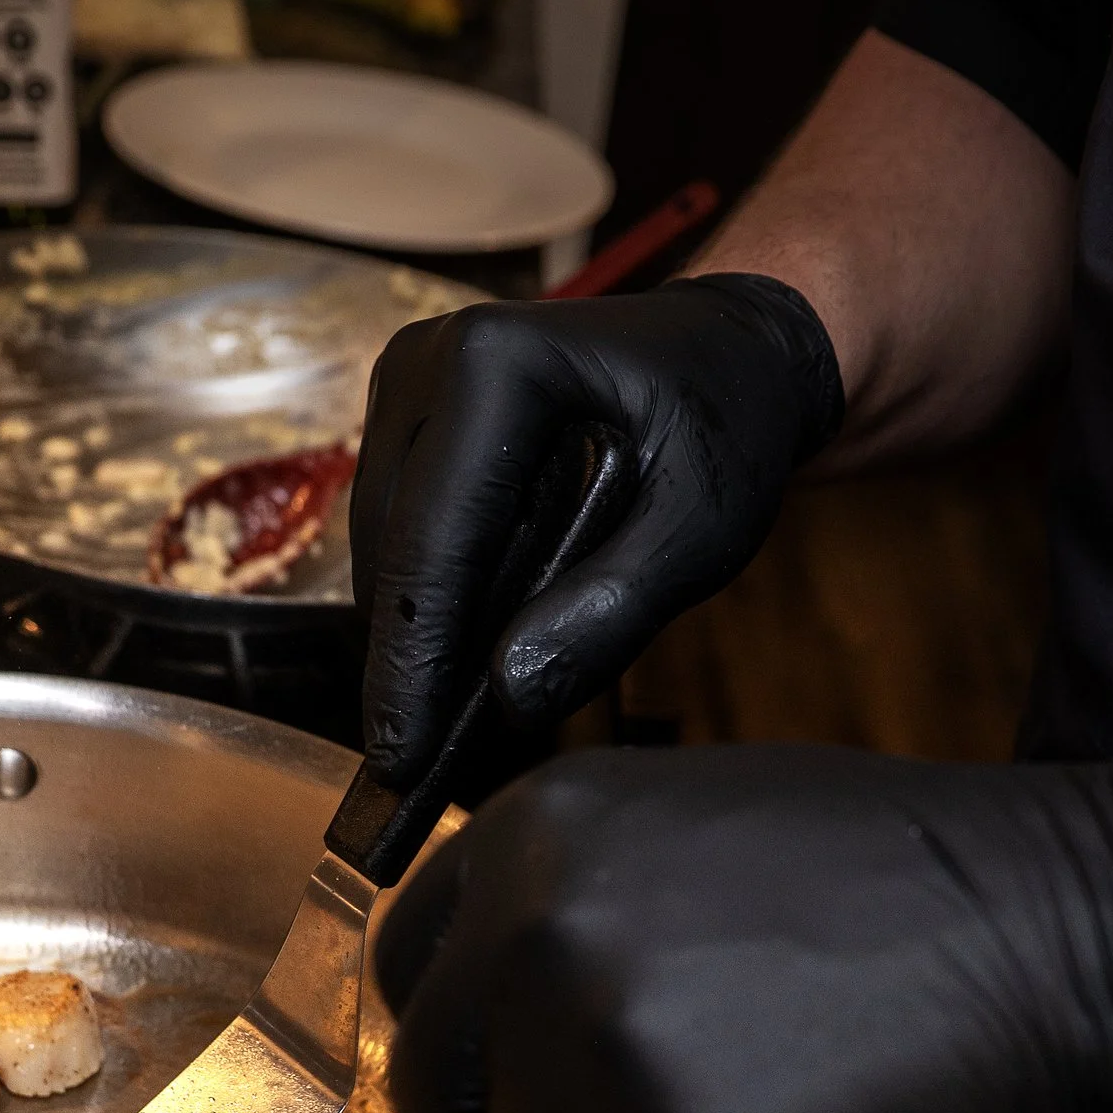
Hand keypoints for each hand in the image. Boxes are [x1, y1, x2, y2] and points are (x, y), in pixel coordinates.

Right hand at [350, 277, 842, 786]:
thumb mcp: (705, 527)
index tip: (399, 758)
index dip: (414, 661)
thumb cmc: (731, 425)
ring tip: (485, 680)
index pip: (434, 538)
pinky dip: (438, 591)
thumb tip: (509, 698)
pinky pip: (396, 532)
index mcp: (498, 361)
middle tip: (436, 756)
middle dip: (415, 655)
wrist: (730, 353)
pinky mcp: (402, 415)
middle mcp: (429, 356)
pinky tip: (491, 623)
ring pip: (381, 548)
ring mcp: (406, 382)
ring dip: (428, 624)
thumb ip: (612, 610)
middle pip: (390, 548)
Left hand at [374, 746, 1112, 1112]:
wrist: (1058, 936)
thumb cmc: (887, 880)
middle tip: (633, 1112)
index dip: (461, 1032)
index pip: (400, 970)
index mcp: (526, 833)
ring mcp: (592, 1052)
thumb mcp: (683, 822)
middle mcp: (530, 932)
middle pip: (432, 1092)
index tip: (508, 1061)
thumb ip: (555, 892)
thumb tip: (468, 982)